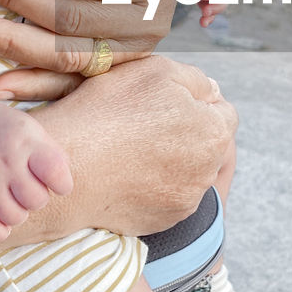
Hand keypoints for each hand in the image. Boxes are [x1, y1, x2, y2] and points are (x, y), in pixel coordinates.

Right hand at [0, 102, 72, 241]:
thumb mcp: (32, 130)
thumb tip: (64, 184)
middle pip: (36, 201)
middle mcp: (6, 161)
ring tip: (12, 199)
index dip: (63, 184)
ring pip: (15, 218)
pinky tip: (0, 217)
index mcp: (26, 143)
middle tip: (27, 188)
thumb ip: (52, 154)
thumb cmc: (4, 129)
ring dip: (18, 213)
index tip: (57, 183)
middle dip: (37, 198)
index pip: (56, 172)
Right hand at [29, 56, 237, 237]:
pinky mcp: (161, 221)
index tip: (164, 102)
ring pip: (187, 172)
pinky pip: (165, 197)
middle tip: (145, 124)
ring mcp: (185, 201)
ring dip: (170, 161)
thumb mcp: (157, 71)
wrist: (69, 165)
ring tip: (132, 150)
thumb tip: (213, 92)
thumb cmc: (109, 112)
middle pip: (206, 145)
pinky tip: (126, 172)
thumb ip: (196, 80)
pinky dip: (152, 185)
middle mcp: (208, 173)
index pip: (223, 112)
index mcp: (215, 133)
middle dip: (186, 133)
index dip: (194, 102)